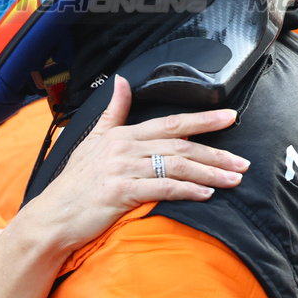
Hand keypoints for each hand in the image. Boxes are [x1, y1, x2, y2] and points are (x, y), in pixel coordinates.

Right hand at [24, 76, 244, 254]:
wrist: (53, 216)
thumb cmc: (75, 182)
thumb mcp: (92, 139)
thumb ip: (113, 112)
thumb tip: (121, 81)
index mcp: (122, 134)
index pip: (170, 123)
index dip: (203, 119)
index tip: (230, 116)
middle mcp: (124, 148)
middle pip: (180, 145)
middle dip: (215, 152)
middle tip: (243, 160)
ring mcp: (123, 169)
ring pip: (176, 166)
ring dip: (209, 173)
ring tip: (233, 179)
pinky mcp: (121, 193)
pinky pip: (163, 189)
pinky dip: (187, 191)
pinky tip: (206, 194)